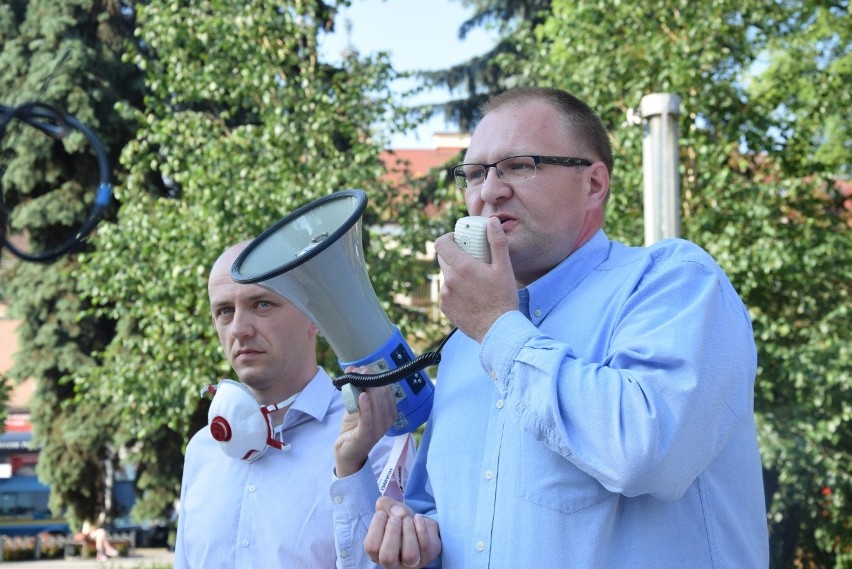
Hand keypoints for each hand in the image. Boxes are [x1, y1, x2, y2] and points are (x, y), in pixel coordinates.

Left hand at [333, 369, 396, 477]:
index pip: (387, 389)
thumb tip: (353, 368)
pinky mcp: (366, 436)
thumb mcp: (358, 405)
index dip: (376, 376)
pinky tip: (362, 396)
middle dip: (370, 379)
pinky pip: (368, 419)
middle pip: (382, 394)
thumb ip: (358, 389)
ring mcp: (378, 429)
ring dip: (365, 388)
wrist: (346, 451)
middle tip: (358, 371)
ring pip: (377, 404)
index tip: (362, 369)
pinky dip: (365, 407)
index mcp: (389, 412)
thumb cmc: (354, 426)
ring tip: (355, 378)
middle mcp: (387, 420)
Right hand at [365, 497, 440, 568]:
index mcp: (377, 553)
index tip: (382, 513)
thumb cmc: (399, 521)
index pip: (371, 547)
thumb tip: (398, 512)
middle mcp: (393, 563)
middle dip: (392, 532)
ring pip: (409, 555)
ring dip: (408, 531)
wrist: (420, 524)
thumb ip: (385, 505)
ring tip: (407, 519)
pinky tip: (418, 518)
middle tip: (395, 519)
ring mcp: (411, 563)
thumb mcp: (389, 509)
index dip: (376, 527)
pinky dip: (421, 527)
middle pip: (387, 557)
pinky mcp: (427, 556)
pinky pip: (425, 545)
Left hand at [434, 217, 517, 342]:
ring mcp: (445, 295)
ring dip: (455, 273)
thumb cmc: (503, 298)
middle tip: (470, 258)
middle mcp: (449, 280)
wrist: (497, 330)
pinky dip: (455, 289)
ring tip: (473, 280)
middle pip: (442, 258)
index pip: (440, 243)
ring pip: (446, 275)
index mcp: (462, 267)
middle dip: (453, 254)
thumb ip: (497, 242)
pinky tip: (470, 295)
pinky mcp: (445, 307)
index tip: (458, 239)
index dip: (447, 238)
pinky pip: (446, 291)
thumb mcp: (504, 269)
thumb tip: (492, 222)